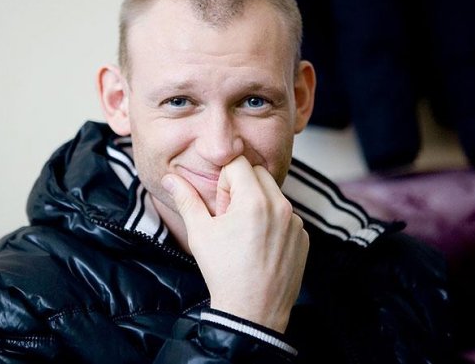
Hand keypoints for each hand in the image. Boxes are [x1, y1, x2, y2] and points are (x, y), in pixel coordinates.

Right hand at [162, 156, 308, 332]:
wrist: (252, 312)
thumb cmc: (223, 272)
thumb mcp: (200, 232)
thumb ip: (186, 199)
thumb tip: (170, 177)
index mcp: (254, 200)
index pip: (238, 162)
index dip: (224, 181)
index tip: (221, 206)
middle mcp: (280, 206)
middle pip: (258, 173)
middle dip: (242, 187)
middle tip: (231, 218)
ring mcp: (295, 222)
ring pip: (273, 194)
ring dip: (258, 204)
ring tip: (245, 235)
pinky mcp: (304, 237)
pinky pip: (287, 216)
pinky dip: (274, 222)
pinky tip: (261, 247)